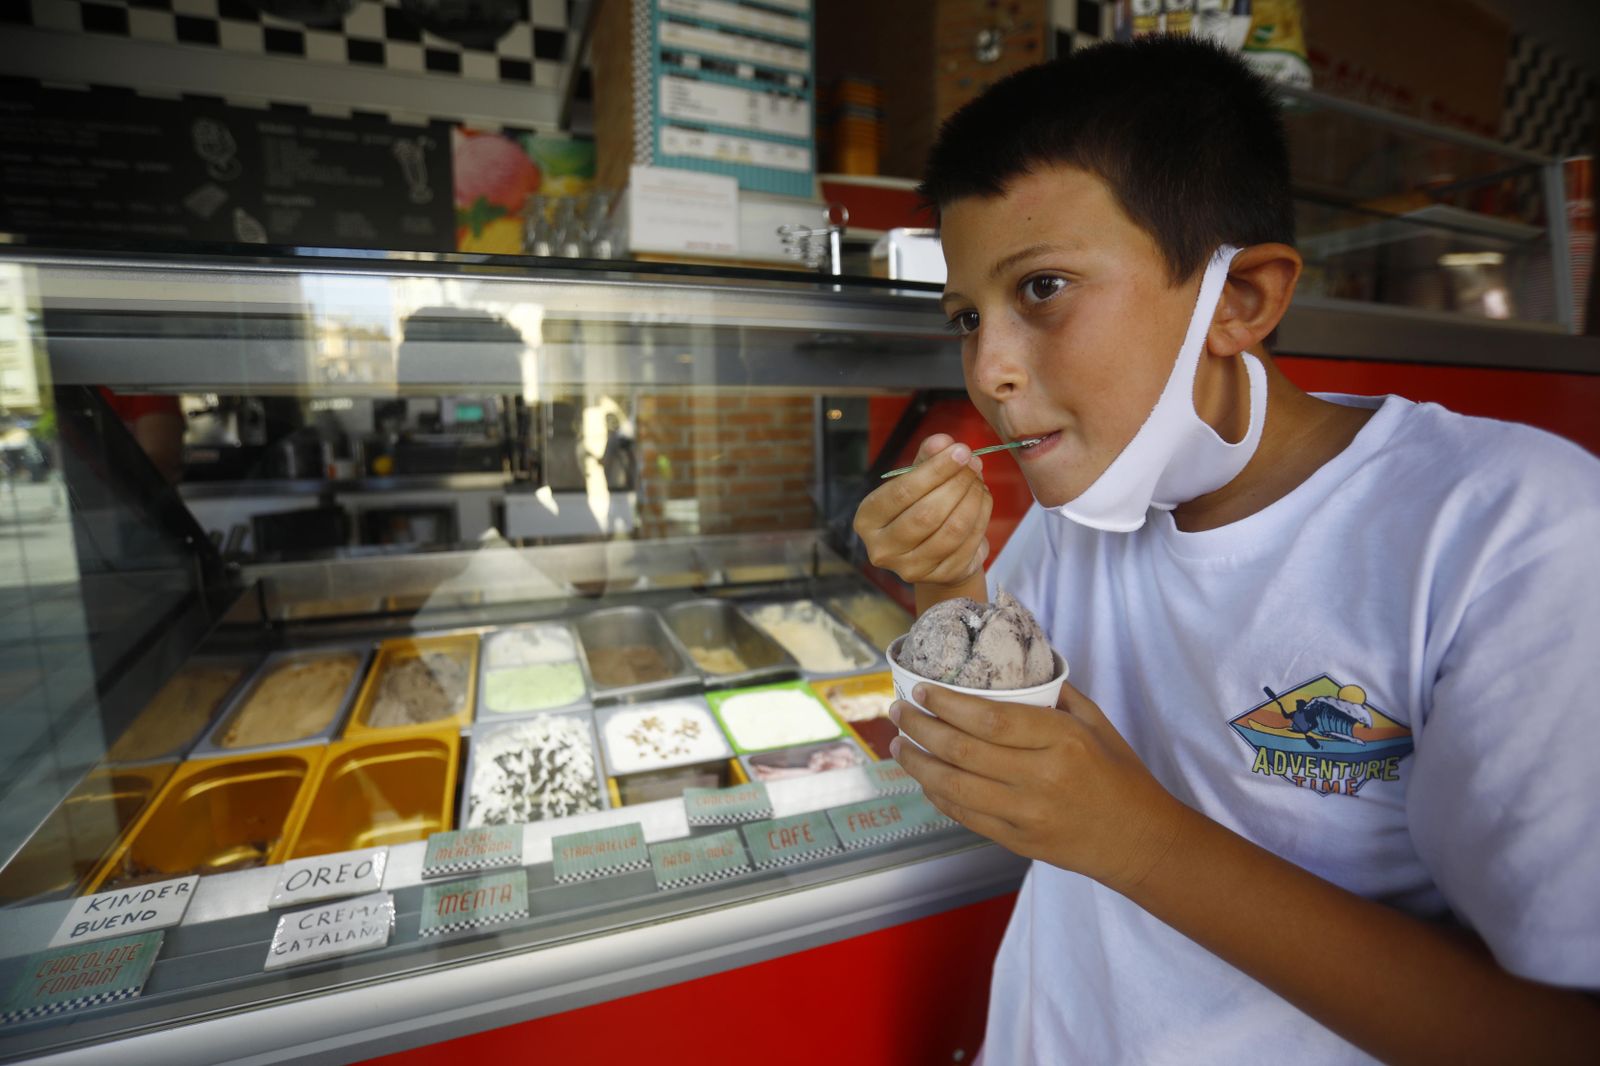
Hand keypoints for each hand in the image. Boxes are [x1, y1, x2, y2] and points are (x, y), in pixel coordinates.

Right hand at [853, 434, 992, 588]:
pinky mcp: (939, 577)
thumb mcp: (917, 478)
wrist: (933, 552)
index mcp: (867, 518)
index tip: (961, 450)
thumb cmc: (919, 506)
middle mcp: (882, 549)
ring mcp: (910, 569)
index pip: (902, 492)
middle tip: (974, 464)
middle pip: (926, 514)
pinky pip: (967, 544)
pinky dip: (981, 517)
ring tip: (979, 481)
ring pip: (951, 530)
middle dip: (957, 484)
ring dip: (972, 500)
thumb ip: (927, 457)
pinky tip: (982, 500)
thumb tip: (943, 441)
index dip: (935, 470)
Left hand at [889, 680, 1186, 894]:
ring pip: (953, 786)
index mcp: (1062, 740)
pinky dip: (937, 794)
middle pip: (961, 750)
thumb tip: (1008, 667)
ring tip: (898, 744)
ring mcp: (1025, 814)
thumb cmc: (1119, 775)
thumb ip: (1053, 694)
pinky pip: (963, 815)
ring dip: (918, 763)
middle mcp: (1040, 778)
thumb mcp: (1096, 723)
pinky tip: (924, 776)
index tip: (921, 690)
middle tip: (898, 711)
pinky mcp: (1016, 841)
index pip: (990, 719)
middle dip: (920, 727)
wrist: (1139, 841)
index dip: (947, 704)